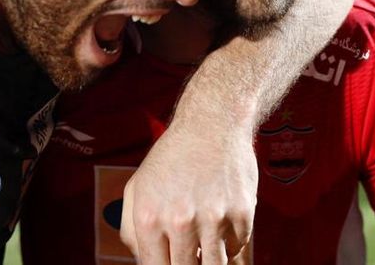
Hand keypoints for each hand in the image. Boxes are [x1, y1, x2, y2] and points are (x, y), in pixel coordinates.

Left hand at [120, 121, 255, 263]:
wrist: (211, 124)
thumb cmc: (171, 157)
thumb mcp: (136, 188)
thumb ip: (132, 231)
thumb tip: (144, 263)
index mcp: (149, 217)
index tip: (171, 263)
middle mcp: (181, 221)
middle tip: (188, 253)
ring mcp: (214, 219)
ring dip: (209, 259)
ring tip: (204, 240)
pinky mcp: (242, 214)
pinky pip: (236, 248)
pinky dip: (229, 242)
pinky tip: (221, 220)